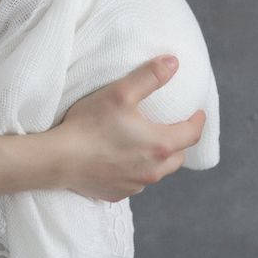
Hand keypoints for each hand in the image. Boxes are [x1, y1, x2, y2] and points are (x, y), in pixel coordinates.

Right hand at [49, 55, 206, 201]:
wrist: (58, 160)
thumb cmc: (89, 125)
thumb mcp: (121, 93)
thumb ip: (150, 77)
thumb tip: (174, 63)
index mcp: (159, 145)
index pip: (192, 135)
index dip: (198, 121)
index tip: (198, 112)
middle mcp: (152, 171)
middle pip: (178, 157)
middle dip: (180, 142)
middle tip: (174, 127)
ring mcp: (134, 185)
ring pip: (157, 172)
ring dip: (158, 158)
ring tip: (148, 143)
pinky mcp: (117, 194)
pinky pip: (135, 182)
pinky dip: (136, 170)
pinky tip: (123, 159)